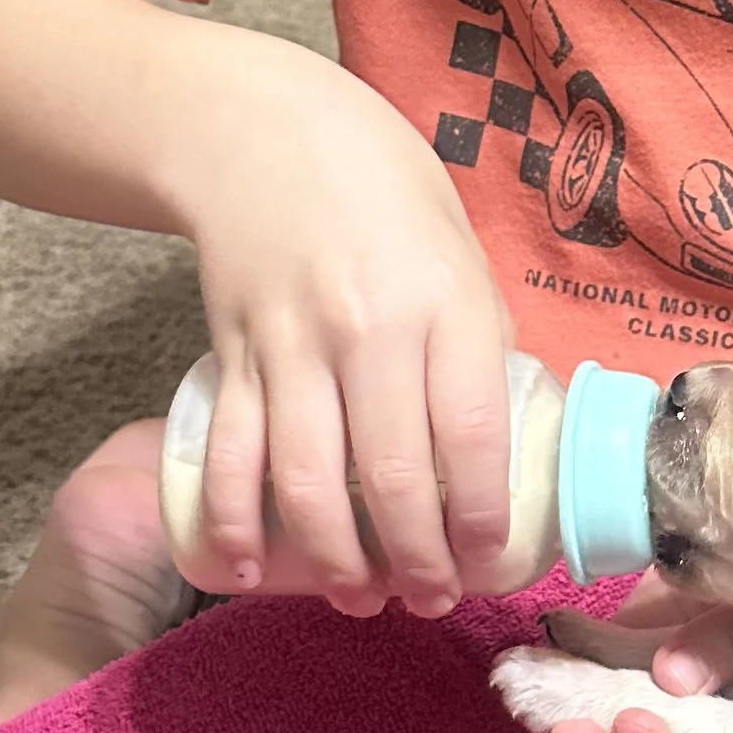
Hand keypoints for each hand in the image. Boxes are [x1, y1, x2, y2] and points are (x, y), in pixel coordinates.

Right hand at [172, 43, 512, 619]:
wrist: (263, 132)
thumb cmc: (385, 194)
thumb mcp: (461, 257)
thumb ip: (475, 347)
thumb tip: (500, 444)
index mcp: (442, 305)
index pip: (473, 436)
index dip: (482, 517)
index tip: (491, 561)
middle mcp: (368, 331)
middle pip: (395, 477)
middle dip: (418, 560)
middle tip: (433, 600)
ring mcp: (292, 347)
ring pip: (310, 482)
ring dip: (337, 559)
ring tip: (362, 598)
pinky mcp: (233, 356)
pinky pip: (233, 456)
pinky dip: (237, 522)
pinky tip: (256, 570)